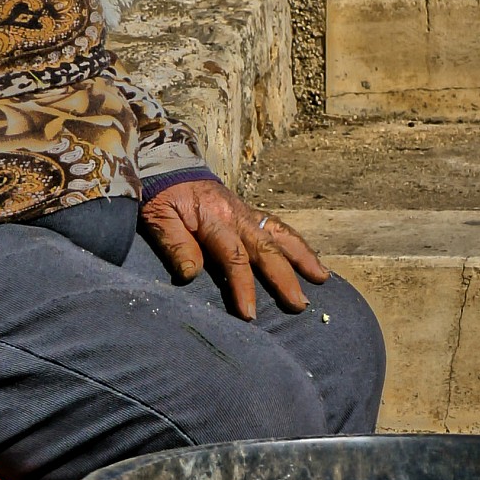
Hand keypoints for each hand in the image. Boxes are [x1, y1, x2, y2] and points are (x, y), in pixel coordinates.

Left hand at [140, 180, 328, 321]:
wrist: (166, 164)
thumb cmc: (160, 195)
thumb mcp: (157, 218)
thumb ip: (174, 244)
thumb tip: (192, 274)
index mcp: (215, 219)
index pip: (234, 258)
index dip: (243, 287)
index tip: (249, 315)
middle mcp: (237, 215)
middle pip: (267, 249)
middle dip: (285, 278)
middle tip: (300, 305)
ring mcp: (246, 212)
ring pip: (281, 234)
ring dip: (303, 257)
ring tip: (322, 278)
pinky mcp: (249, 212)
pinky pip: (278, 227)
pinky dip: (296, 243)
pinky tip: (310, 258)